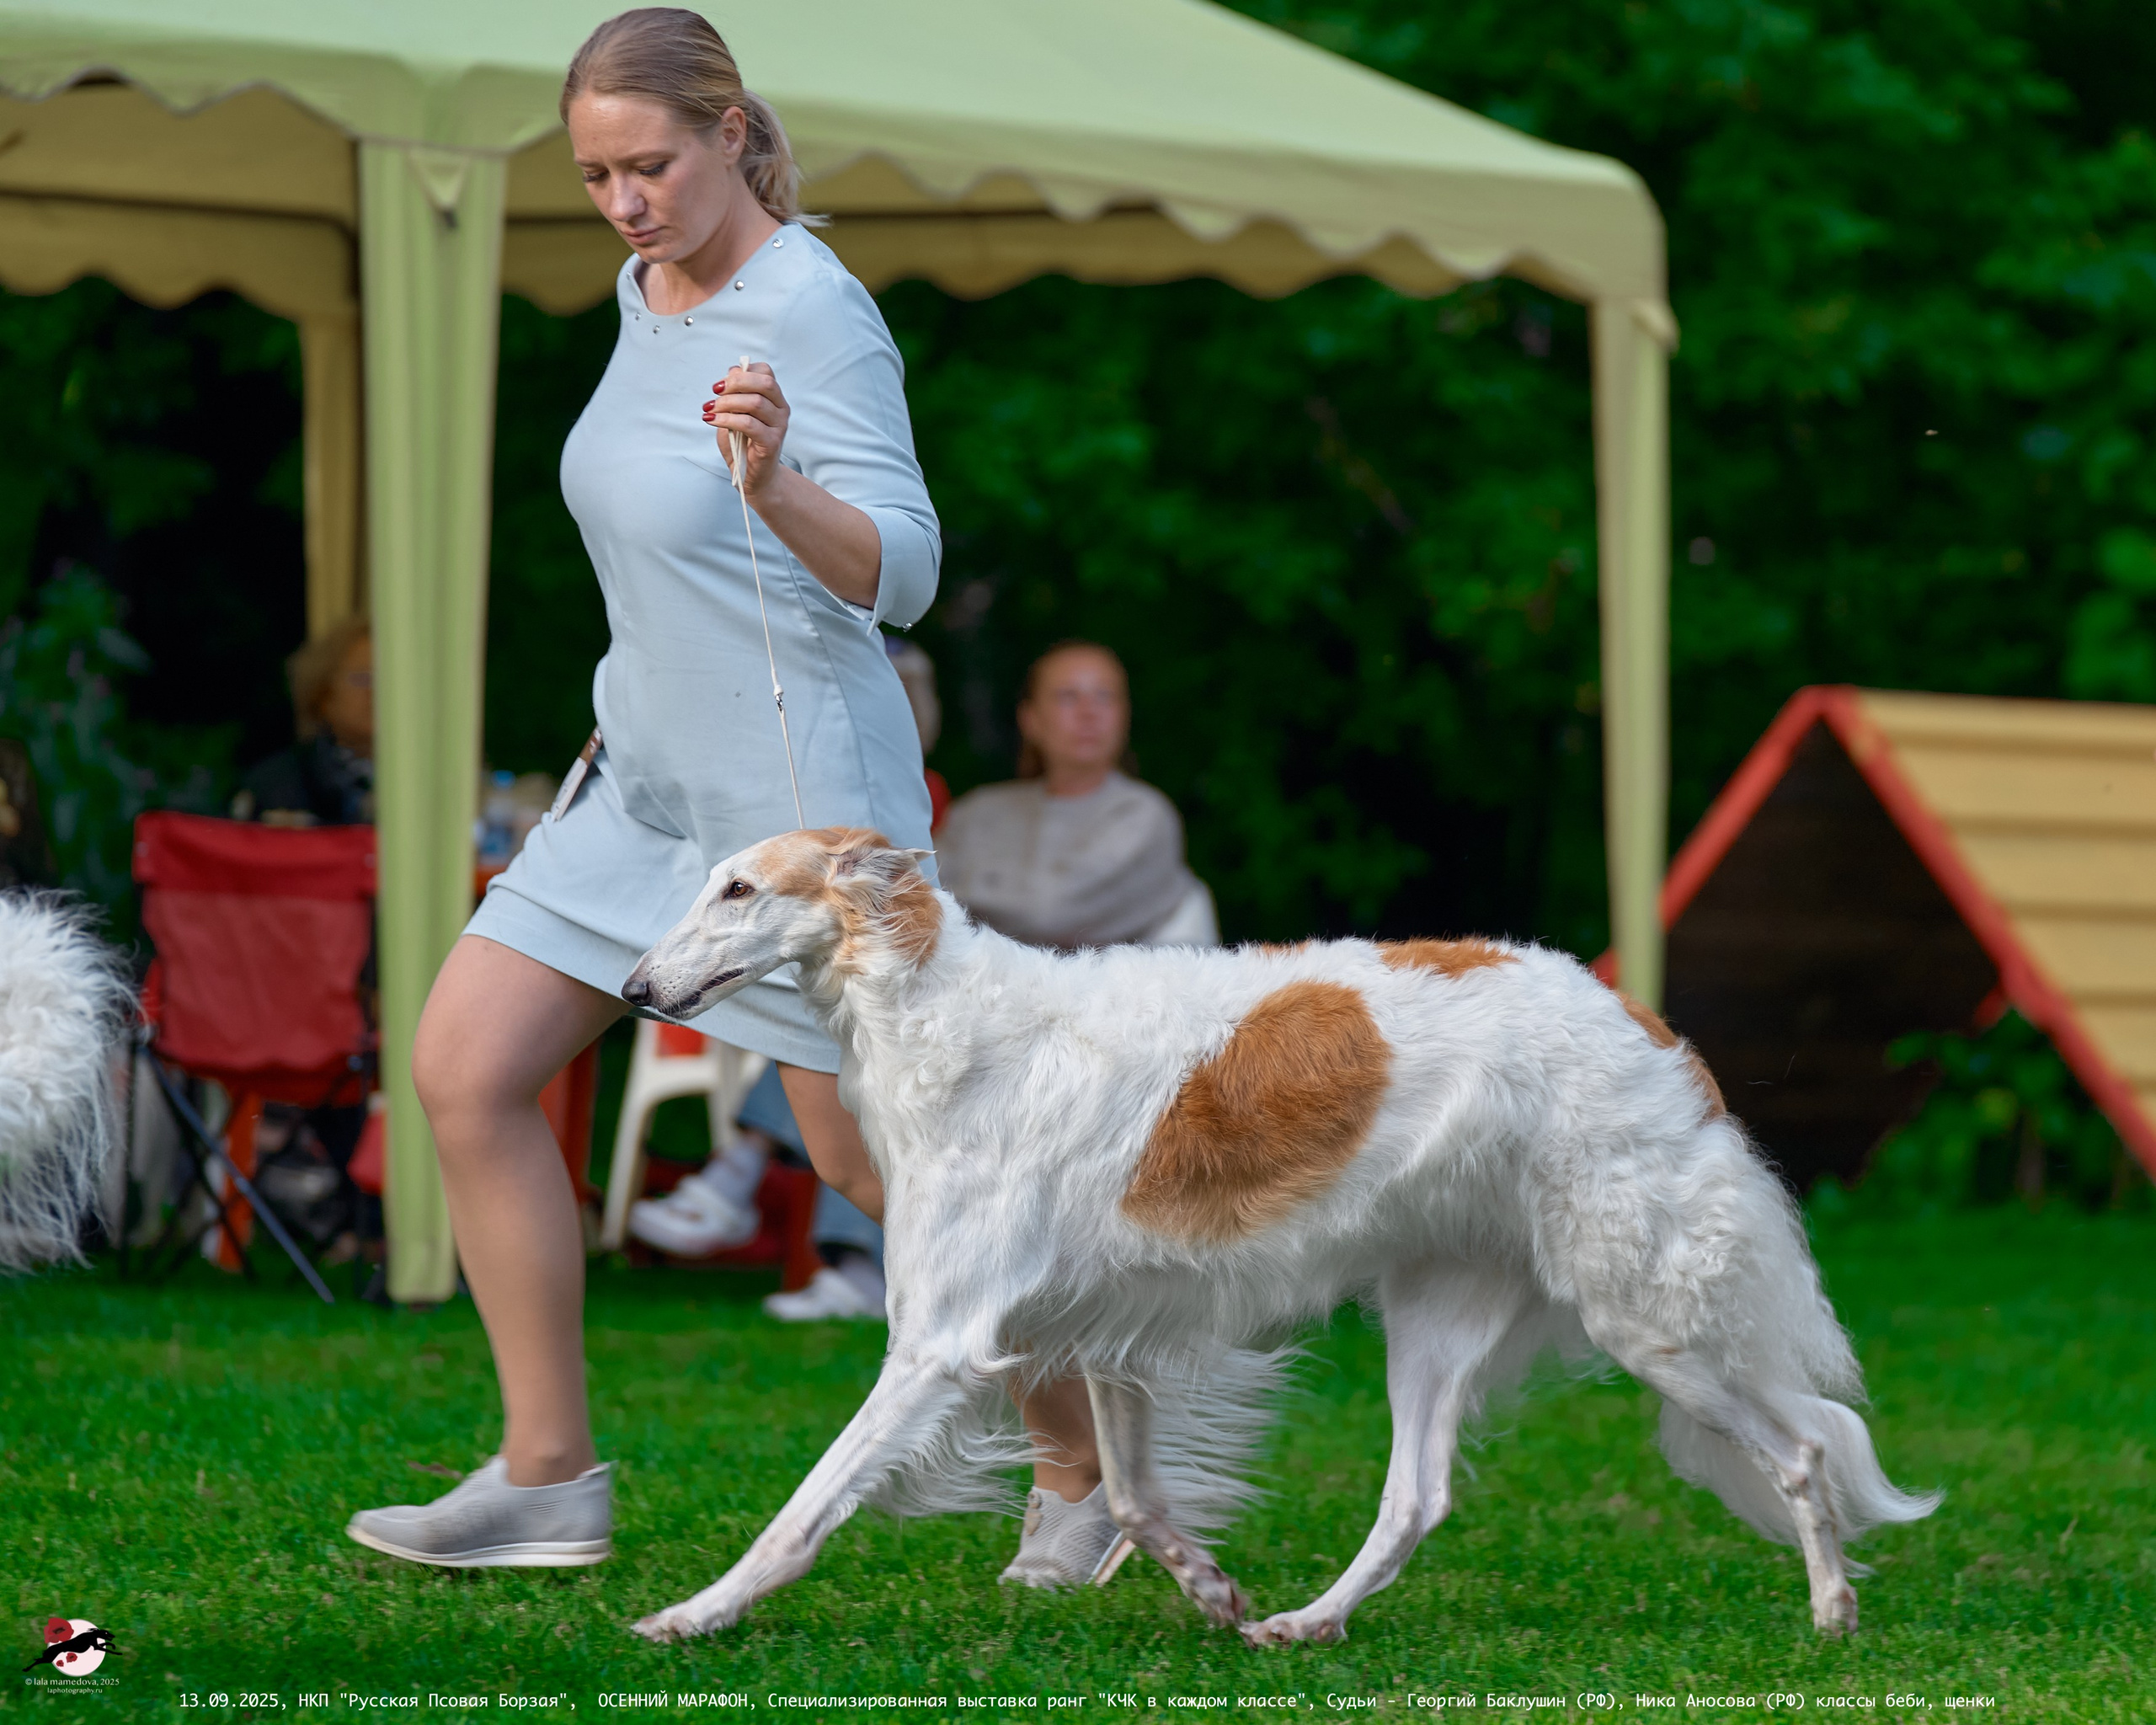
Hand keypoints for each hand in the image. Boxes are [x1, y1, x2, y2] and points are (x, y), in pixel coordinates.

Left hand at [703, 362, 788, 498]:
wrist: (752, 476)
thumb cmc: (742, 443)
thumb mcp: (734, 413)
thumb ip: (734, 393)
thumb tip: (730, 375)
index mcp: (774, 398)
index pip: (765, 372)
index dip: (742, 372)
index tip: (722, 384)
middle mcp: (781, 409)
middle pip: (765, 383)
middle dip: (736, 382)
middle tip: (715, 391)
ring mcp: (779, 426)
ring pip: (755, 402)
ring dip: (727, 402)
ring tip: (710, 409)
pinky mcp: (771, 442)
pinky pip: (749, 424)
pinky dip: (727, 419)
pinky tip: (712, 421)